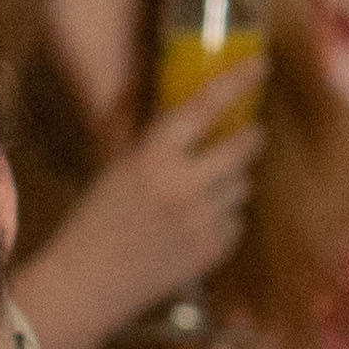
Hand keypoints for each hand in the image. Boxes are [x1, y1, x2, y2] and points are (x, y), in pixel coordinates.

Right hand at [26, 61, 267, 337]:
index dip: (238, 81)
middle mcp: (183, 185)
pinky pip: (237, 219)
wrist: (87, 283)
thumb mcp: (117, 166)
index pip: (206, 107)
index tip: (261, 65)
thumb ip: (152, 134)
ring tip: (196, 192)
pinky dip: (223, 216)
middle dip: (249, 136)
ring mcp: (202, 220)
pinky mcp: (214, 250)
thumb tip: (178, 96)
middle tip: (246, 133)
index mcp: (152, 157)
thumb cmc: (95, 219)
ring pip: (243, 184)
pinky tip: (191, 225)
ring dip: (230, 180)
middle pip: (244, 146)